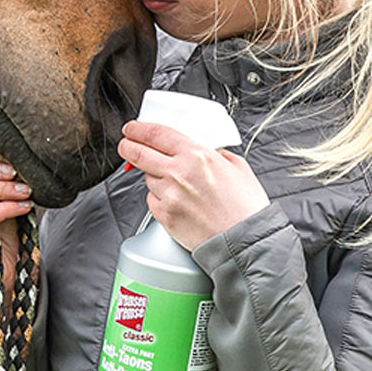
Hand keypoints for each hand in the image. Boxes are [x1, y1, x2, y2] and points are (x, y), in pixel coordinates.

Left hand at [117, 120, 268, 249]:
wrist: (244, 241)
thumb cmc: (245, 208)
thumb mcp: (237, 167)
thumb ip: (216, 154)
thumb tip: (206, 149)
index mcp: (197, 155)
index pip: (157, 134)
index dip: (138, 129)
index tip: (132, 129)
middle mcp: (179, 173)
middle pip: (139, 153)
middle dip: (128, 147)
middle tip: (126, 145)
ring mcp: (168, 195)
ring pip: (147, 178)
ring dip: (153, 176)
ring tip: (174, 184)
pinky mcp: (164, 216)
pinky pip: (152, 200)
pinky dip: (159, 198)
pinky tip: (177, 202)